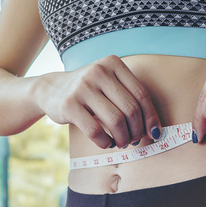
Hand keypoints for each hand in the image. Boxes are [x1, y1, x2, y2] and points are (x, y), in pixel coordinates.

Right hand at [35, 55, 161, 148]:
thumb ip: (130, 98)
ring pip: (116, 121)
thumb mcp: (108, 83)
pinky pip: (95, 130)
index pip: (141, 94)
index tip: (154, 133)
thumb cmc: (89, 91)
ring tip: (121, 142)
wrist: (50, 89)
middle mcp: (98, 71)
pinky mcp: (69, 105)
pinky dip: (105, 142)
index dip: (151, 117)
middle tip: (134, 140)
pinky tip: (106, 143)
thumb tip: (154, 129)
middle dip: (136, 130)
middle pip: (131, 109)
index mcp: (113, 63)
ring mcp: (82, 87)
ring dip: (123, 138)